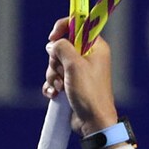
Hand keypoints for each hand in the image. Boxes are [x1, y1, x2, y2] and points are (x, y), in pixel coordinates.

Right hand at [42, 17, 119, 136]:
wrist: (93, 122)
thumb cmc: (89, 93)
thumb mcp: (74, 65)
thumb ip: (62, 48)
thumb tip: (52, 44)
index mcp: (95, 47)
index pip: (78, 26)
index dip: (63, 28)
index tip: (52, 37)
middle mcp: (88, 57)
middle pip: (62, 46)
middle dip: (55, 60)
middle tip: (62, 72)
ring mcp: (79, 71)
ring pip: (56, 63)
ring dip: (53, 75)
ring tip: (61, 87)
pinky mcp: (72, 84)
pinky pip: (55, 78)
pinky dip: (52, 85)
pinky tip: (55, 94)